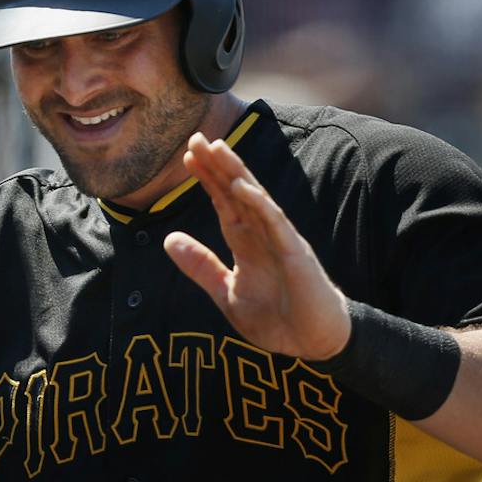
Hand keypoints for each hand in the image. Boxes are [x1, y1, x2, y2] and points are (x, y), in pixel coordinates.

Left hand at [164, 133, 350, 359]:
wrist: (312, 343)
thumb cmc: (277, 320)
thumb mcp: (227, 293)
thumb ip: (201, 267)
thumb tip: (168, 240)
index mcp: (247, 243)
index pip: (224, 203)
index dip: (208, 179)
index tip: (187, 156)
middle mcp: (263, 235)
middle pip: (237, 192)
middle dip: (217, 165)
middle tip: (195, 137)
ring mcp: (280, 241)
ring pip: (255, 199)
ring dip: (236, 173)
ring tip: (217, 149)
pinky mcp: (295, 253)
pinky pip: (275, 223)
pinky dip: (258, 203)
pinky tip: (242, 186)